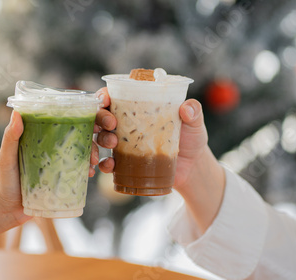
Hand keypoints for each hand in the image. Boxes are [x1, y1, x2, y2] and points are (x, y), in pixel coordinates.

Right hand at [94, 87, 208, 188]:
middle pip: (101, 115)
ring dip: (101, 139)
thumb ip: (194, 111)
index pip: (114, 96)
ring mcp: (123, 143)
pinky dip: (105, 164)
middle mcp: (126, 123)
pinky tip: (110, 165)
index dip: (103, 96)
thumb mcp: (195, 122)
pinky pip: (107, 163)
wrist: (192, 167)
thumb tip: (186, 108)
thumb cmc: (191, 138)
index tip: (105, 100)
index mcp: (138, 107)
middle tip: (111, 124)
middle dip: (100, 118)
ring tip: (113, 144)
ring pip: (101, 137)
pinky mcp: (124, 162)